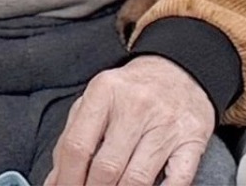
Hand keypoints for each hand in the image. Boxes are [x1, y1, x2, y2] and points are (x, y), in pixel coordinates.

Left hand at [44, 55, 212, 185]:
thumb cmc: (131, 92)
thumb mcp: (96, 102)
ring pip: (137, 180)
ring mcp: (167, 123)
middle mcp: (137, 105)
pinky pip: (177, 181)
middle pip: (106, 168)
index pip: (77, 147)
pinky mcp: (192, 139)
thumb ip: (71, 139)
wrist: (181, 70)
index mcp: (106, 91)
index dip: (66, 181)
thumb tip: (53, 183)